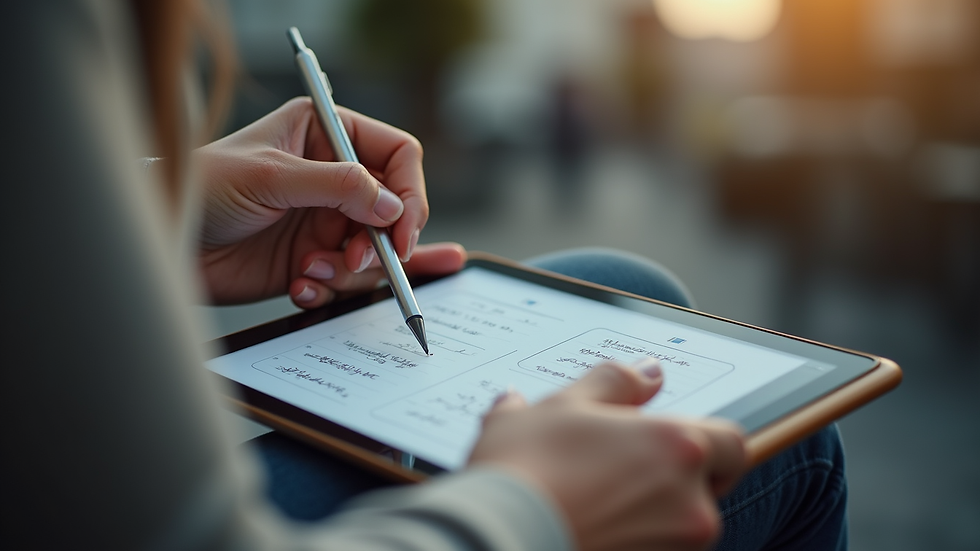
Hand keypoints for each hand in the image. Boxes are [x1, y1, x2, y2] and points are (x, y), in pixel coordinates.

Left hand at [193, 97, 464, 306]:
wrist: (165, 239)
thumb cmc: (204, 188)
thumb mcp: (272, 176)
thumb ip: (339, 186)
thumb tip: (393, 207)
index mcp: (326, 134)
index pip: (397, 156)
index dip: (409, 193)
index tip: (401, 229)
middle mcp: (333, 176)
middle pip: (395, 211)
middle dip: (382, 242)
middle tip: (356, 259)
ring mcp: (325, 220)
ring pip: (375, 252)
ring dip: (349, 270)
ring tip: (311, 270)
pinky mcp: (313, 258)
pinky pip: (345, 280)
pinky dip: (328, 289)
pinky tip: (300, 286)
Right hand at [467, 359, 746, 550]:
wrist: (496, 537)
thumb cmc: (524, 469)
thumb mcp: (563, 405)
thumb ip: (616, 383)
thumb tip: (648, 373)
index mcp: (677, 447)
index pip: (732, 443)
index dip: (708, 442)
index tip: (669, 446)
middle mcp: (691, 505)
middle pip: (706, 491)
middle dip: (670, 484)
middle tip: (616, 477)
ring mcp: (675, 550)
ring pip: (679, 529)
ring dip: (649, 517)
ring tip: (588, 504)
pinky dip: (631, 543)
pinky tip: (585, 529)